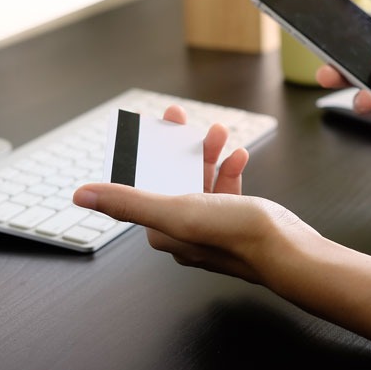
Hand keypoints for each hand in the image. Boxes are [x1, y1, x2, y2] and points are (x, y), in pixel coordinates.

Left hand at [74, 105, 311, 282]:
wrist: (288, 251)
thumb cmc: (238, 236)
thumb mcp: (179, 210)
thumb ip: (130, 201)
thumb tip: (82, 195)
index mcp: (164, 229)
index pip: (144, 184)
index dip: (146, 152)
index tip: (150, 126)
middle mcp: (185, 230)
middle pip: (173, 178)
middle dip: (179, 147)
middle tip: (181, 117)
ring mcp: (213, 225)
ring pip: (202, 180)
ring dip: (209, 154)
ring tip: (220, 134)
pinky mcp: (238, 220)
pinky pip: (228, 189)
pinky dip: (231, 170)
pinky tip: (239, 158)